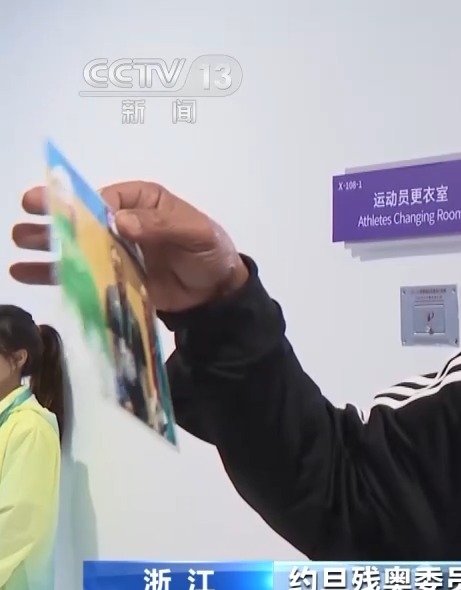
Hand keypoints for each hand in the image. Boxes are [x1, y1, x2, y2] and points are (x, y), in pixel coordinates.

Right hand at [10, 181, 248, 312]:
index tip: (70, 213)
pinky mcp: (111, 276)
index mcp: (143, 201)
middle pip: (84, 216)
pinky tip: (25, 271)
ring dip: (47, 241)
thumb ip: (161, 225)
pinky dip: (54, 272)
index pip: (108, 199)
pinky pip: (79, 272)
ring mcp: (115, 250)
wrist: (216, 295)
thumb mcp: (195, 233)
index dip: (88, 204)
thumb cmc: (210, 253)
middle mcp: (124, 221)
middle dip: (55, 214)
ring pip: (76, 242)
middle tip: (26, 210)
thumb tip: (121, 221)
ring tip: (19, 240)